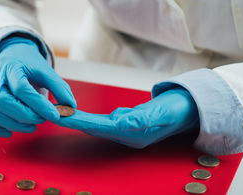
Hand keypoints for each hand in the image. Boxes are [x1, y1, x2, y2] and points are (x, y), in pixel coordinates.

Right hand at [0, 37, 75, 136]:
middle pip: (2, 101)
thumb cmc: (29, 64)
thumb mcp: (46, 70)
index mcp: (12, 66)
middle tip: (41, 120)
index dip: (38, 104)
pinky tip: (10, 132)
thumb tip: (70, 107)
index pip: (22, 88)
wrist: (12, 54)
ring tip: (31, 125)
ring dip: (12, 123)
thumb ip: (59, 87)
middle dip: (24, 115)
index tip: (55, 115)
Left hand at [54, 88, 198, 147]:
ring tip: (60, 113)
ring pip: (97, 125)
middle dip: (74, 121)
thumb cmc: (177, 109)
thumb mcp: (162, 112)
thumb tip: (120, 122)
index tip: (65, 117)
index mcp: (134, 133)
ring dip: (78, 119)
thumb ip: (142, 118)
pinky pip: (104, 121)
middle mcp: (128, 134)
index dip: (82, 122)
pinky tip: (78, 115)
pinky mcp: (127, 122)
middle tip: (54, 114)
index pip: (101, 127)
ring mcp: (127, 129)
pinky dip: (89, 117)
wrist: (188, 109)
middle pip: (95, 127)